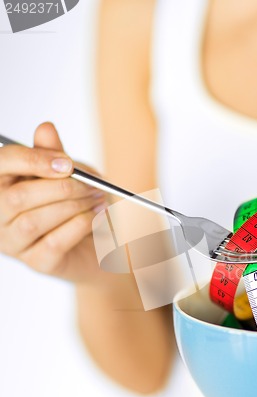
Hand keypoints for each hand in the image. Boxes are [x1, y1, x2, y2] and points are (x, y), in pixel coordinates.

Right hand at [0, 122, 106, 282]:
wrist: (102, 243)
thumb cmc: (79, 202)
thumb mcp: (71, 172)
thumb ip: (55, 153)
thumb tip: (45, 127)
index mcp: (2, 185)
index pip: (2, 165)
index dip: (33, 160)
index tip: (67, 163)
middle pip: (17, 197)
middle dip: (61, 187)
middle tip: (92, 185)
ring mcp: (15, 243)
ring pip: (33, 221)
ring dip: (72, 206)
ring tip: (98, 198)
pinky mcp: (37, 263)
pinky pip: (53, 242)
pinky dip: (79, 226)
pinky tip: (97, 216)